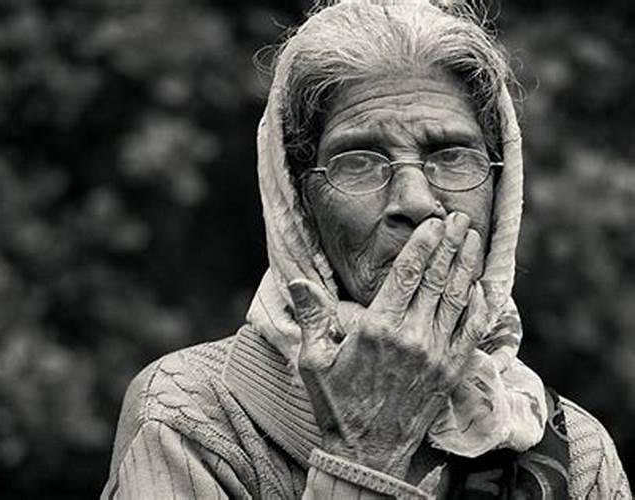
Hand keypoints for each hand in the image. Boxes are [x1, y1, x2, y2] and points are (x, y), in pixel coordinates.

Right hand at [288, 212, 488, 478]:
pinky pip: (472, 331)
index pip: (407, 274)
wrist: (366, 452)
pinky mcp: (451, 372)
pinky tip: (482, 287)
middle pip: (437, 279)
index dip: (423, 244)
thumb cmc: (337, 405)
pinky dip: (479, 306)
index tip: (434, 223)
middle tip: (460, 219)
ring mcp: (436, 355)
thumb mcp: (314, 360)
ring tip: (473, 240)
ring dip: (467, 266)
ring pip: (458, 299)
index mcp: (378, 329)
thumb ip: (312, 317)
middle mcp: (413, 337)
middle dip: (451, 245)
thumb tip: (297, 280)